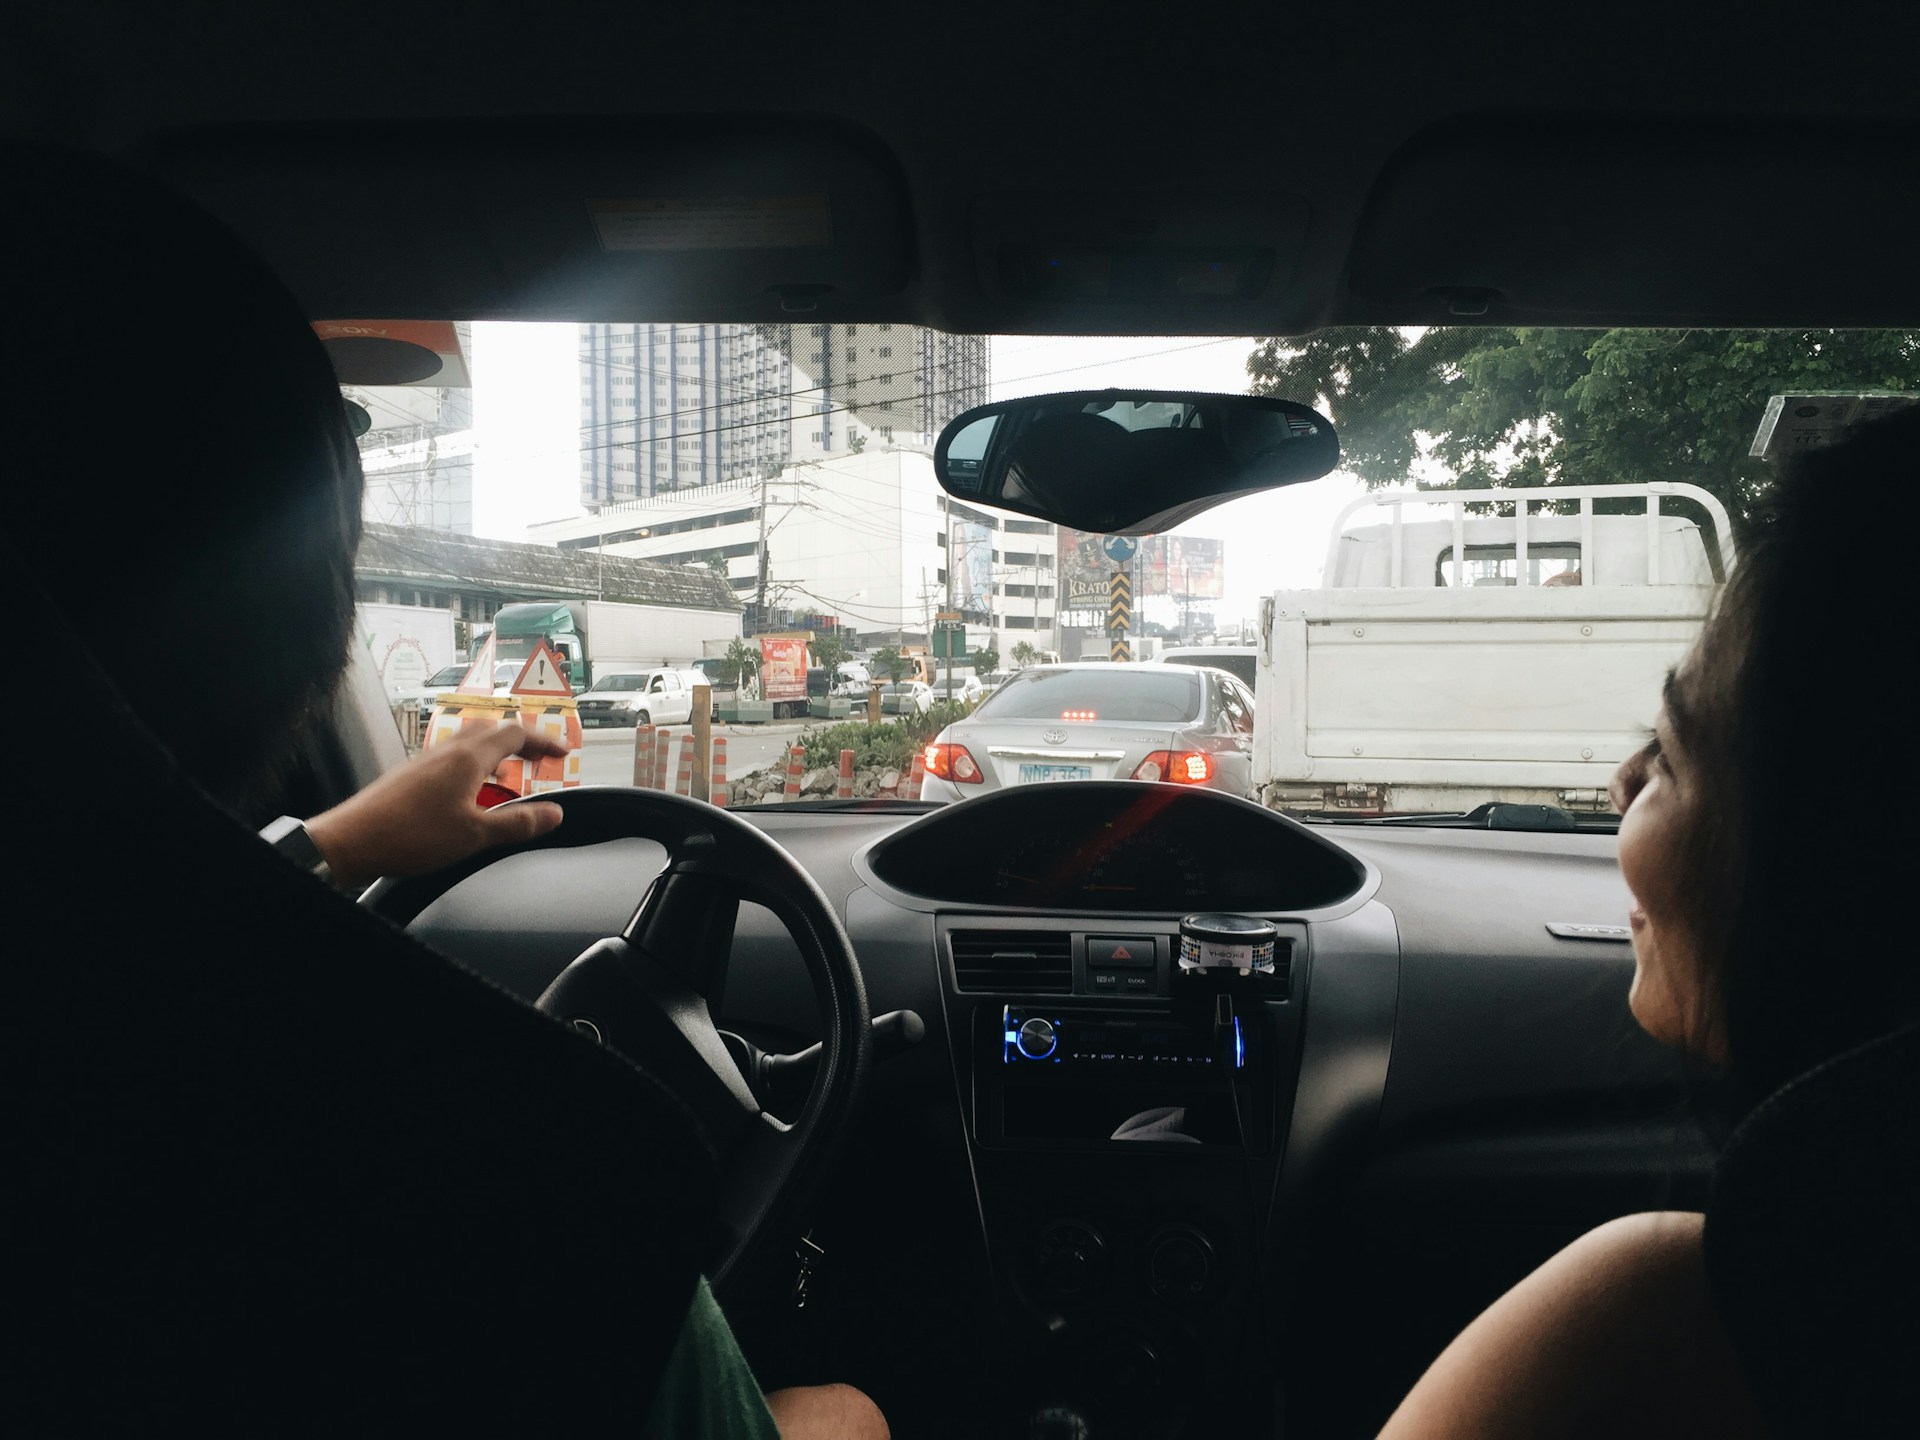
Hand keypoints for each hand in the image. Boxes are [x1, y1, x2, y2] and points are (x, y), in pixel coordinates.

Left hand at [305, 721, 567, 889]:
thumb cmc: (409, 835)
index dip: (543, 742)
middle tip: (540, 759)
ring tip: (510, 773)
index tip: (562, 753)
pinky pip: (451, 756)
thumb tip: (554, 814)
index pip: (516, 734)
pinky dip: (473, 763)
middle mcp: (447, 751)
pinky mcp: (410, 774)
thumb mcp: (475, 836)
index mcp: (468, 758)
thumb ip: (518, 824)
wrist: (350, 841)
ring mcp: (426, 760)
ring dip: (496, 750)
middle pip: (493, 730)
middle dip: (522, 742)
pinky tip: (470, 790)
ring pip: (469, 741)